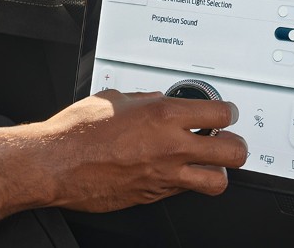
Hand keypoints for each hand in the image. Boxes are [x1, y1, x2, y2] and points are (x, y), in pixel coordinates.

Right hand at [32, 90, 246, 211]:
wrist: (57, 164)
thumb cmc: (77, 131)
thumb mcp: (114, 100)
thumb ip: (142, 100)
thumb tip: (154, 100)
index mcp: (163, 115)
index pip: (220, 114)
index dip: (228, 113)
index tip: (226, 113)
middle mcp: (170, 147)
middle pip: (233, 151)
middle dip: (236, 145)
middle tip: (228, 141)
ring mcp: (165, 175)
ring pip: (217, 181)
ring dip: (218, 171)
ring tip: (209, 164)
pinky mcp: (153, 195)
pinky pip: (183, 191)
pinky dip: (184, 182)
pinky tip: (172, 172)